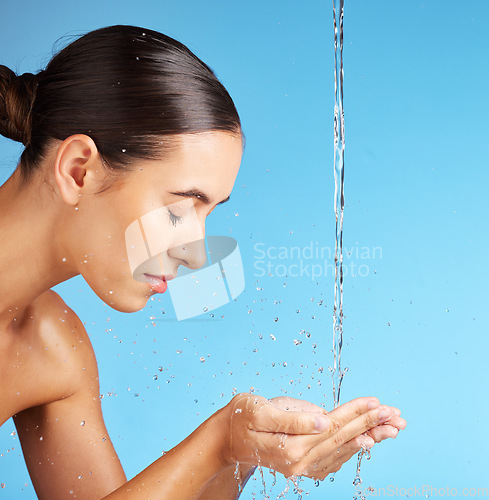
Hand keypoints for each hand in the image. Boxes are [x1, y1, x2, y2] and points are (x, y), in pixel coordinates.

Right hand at [222, 394, 405, 480]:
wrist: (227, 438)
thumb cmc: (242, 418)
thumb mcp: (261, 411)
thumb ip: (294, 418)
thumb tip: (324, 420)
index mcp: (291, 447)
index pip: (332, 426)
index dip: (355, 412)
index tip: (377, 402)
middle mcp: (301, 462)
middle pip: (343, 438)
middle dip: (370, 424)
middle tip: (395, 415)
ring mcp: (303, 467)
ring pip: (344, 449)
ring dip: (369, 436)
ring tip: (392, 427)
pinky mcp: (304, 465)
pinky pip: (335, 457)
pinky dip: (354, 447)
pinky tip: (367, 441)